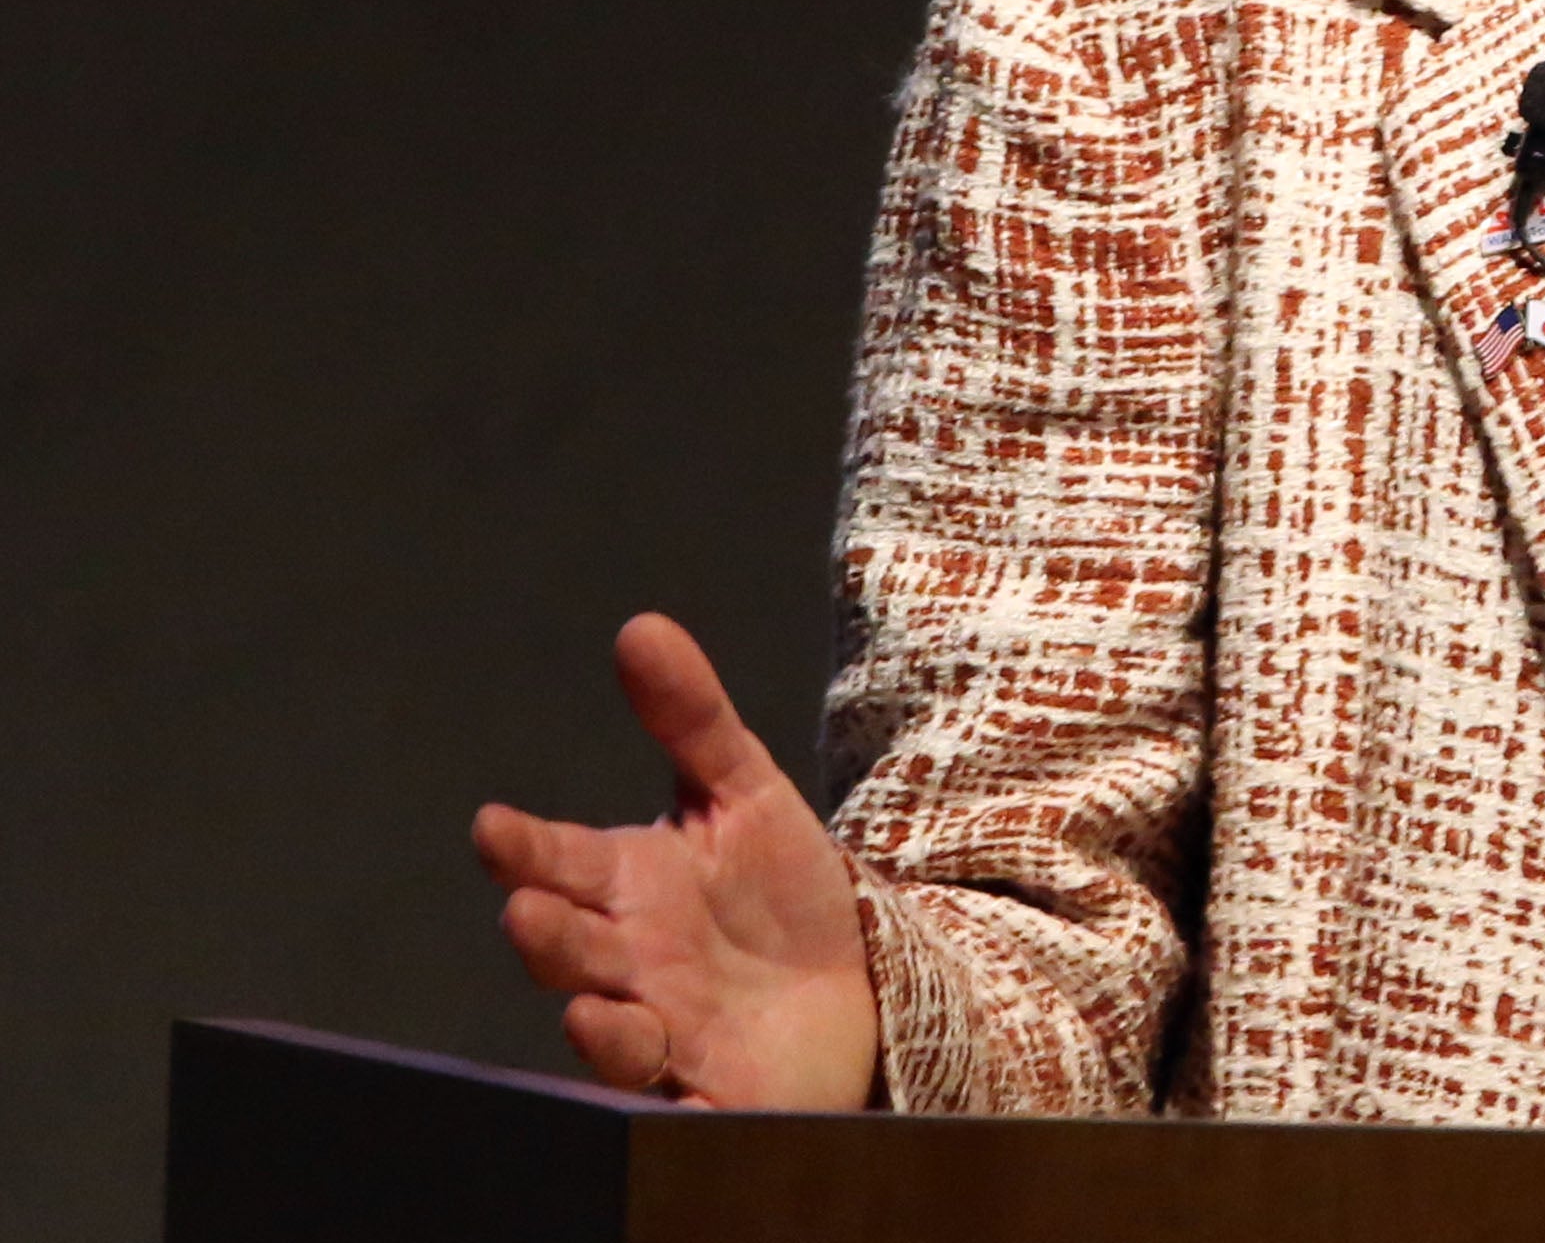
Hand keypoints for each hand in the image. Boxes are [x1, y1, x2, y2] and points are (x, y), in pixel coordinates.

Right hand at [470, 613, 878, 1107]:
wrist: (857, 989)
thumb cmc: (776, 893)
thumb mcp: (746, 795)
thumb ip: (691, 719)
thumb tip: (642, 626)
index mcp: (625, 888)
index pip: (561, 863)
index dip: (526, 850)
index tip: (493, 827)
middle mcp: (628, 966)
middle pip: (574, 951)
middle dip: (549, 935)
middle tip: (530, 909)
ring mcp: (665, 1036)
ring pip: (615, 1037)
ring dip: (598, 1027)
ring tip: (589, 1006)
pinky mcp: (713, 1098)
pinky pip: (684, 1111)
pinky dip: (673, 1110)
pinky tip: (675, 1095)